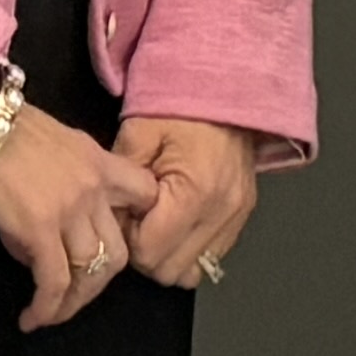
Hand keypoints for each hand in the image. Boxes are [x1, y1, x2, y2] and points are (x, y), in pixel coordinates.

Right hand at [0, 95, 156, 331]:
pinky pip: (55, 280)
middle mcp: (96, 187)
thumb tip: (45, 243)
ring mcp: (71, 208)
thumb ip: (68, 189)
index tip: (110, 249)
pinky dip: (47, 306)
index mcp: (102, 163)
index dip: (136, 227)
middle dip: (99, 282)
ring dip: (72, 302)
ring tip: (52, 313)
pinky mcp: (40, 228)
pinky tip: (32, 317)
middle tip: (75, 295)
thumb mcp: (57, 150)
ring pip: (92, 271)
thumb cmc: (5, 133)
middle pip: (119, 249)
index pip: (145, 196)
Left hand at [115, 115, 260, 287]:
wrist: (228, 84)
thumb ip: (120, 186)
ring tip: (160, 222)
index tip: (126, 213)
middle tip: (139, 220)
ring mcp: (237, 214)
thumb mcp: (137, 137)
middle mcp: (221, 210)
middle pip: (169, 271)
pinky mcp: (244, 212)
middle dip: (146, 252)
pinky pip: (212, 256)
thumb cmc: (179, 107)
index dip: (127, 238)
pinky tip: (180, 222)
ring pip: (192, 271)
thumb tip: (110, 224)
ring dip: (169, 254)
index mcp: (193, 192)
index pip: (148, 253)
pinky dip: (191, 248)